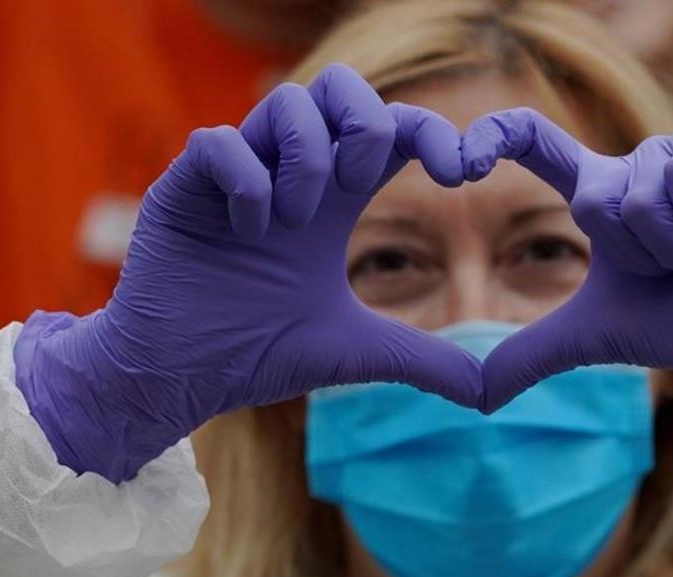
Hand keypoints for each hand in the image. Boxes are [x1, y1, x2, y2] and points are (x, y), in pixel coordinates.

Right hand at [15, 65, 481, 481]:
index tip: (464, 173)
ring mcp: (236, 173)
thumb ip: (424, 360)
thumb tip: (490, 393)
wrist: (182, 379)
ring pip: (286, 102)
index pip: (390, 130)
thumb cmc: (259, 355)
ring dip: (306, 159)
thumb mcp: (358, 353)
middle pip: (339, 85)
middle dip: (366, 121)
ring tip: (294, 222)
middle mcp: (288, 173)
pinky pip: (218, 141)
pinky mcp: (184, 186)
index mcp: (334, 199)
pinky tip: (246, 233)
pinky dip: (246, 181)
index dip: (433, 132)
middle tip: (359, 182)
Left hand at [462, 110, 672, 442]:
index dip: (496, 138)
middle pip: (596, 198)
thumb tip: (474, 400)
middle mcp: (637, 165)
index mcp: (602, 195)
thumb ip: (531, 355)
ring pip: (642, 193)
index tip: (458, 162)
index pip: (536, 145)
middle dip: (639, 254)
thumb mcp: (595, 337)